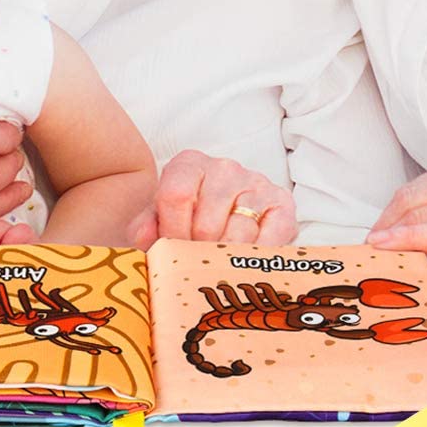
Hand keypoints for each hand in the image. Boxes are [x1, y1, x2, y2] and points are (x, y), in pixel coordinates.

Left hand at [127, 150, 297, 249]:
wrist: (228, 211)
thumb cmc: (188, 215)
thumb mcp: (160, 216)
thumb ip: (146, 225)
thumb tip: (144, 237)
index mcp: (189, 164)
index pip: (176, 196)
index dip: (171, 231)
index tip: (172, 248)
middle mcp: (224, 168)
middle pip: (206, 223)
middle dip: (197, 251)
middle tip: (195, 261)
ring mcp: (256, 183)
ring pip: (238, 235)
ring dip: (224, 257)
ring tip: (217, 262)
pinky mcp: (282, 204)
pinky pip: (271, 238)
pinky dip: (256, 257)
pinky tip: (244, 262)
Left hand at [366, 150, 426, 285]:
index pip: (422, 185)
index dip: (394, 211)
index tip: (380, 230)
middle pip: (412, 198)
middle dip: (384, 223)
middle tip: (369, 246)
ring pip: (419, 214)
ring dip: (388, 233)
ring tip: (369, 252)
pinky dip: (405, 239)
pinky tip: (385, 247)